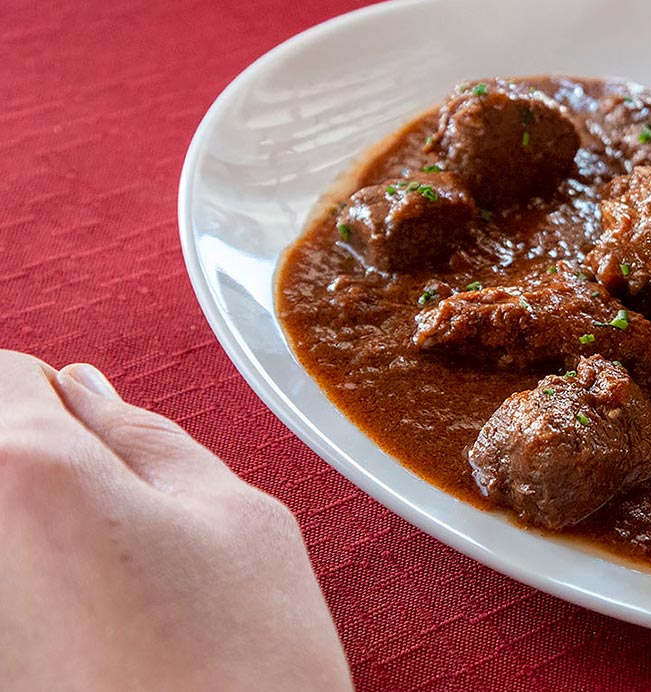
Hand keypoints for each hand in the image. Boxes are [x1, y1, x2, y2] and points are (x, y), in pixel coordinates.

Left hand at [0, 352, 351, 691]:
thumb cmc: (244, 674)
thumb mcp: (238, 518)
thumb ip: (148, 438)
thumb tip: (83, 392)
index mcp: (24, 469)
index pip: (7, 372)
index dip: (71, 406)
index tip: (112, 458)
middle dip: (45, 476)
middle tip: (122, 540)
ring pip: (3, 534)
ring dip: (40, 551)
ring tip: (113, 609)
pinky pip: (11, 595)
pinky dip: (39, 603)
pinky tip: (93, 647)